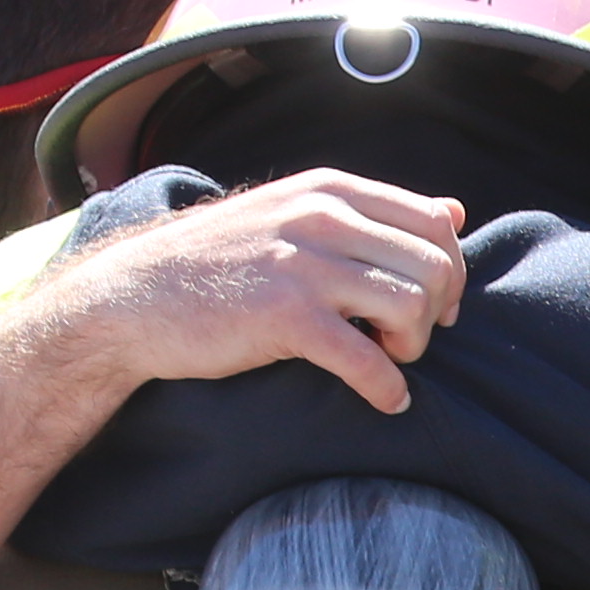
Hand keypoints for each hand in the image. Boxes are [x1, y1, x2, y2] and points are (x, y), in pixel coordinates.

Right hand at [62, 168, 472, 414]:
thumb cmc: (219, 264)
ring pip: (412, 307)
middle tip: (406, 339)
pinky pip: (367, 359)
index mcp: (329, 190)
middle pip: (433, 265)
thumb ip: (373, 213)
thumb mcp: (294, 213)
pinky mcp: (284, 317)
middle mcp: (321, 217)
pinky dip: (387, 388)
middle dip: (436, 313)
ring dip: (412, 348)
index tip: (436, 306)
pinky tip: (384, 400)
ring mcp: (302, 265)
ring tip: (386, 361)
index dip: (450, 270)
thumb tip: (455, 211)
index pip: (433, 222)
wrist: (134, 298)